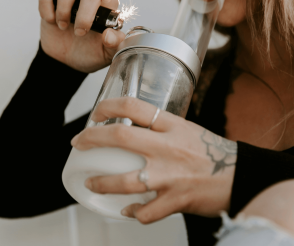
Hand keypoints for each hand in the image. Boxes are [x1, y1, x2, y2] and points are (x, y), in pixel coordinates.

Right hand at [38, 0, 125, 72]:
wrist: (68, 63)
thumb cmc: (91, 53)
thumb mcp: (108, 54)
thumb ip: (115, 45)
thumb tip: (109, 35)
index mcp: (107, 7)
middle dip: (85, 15)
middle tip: (81, 33)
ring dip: (65, 9)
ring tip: (64, 26)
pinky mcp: (52, 3)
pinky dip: (47, 10)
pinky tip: (52, 22)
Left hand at [71, 97, 237, 223]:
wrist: (238, 174)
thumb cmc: (211, 151)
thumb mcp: (185, 128)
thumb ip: (160, 127)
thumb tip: (133, 127)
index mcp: (172, 126)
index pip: (133, 106)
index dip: (108, 106)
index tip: (95, 113)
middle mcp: (168, 147)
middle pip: (120, 136)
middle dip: (92, 138)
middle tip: (80, 142)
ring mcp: (170, 175)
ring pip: (124, 181)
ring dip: (102, 183)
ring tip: (91, 182)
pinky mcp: (175, 200)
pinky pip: (146, 212)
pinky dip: (133, 213)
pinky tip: (128, 210)